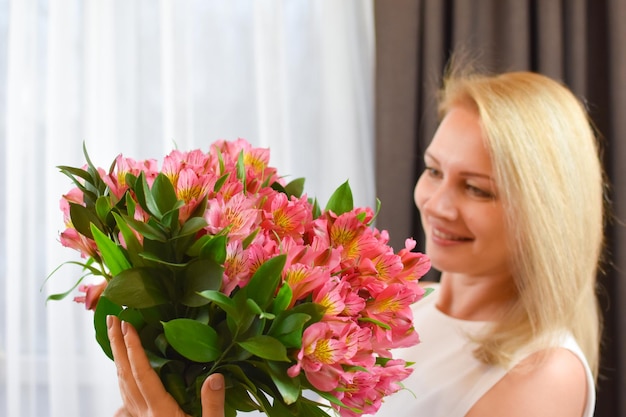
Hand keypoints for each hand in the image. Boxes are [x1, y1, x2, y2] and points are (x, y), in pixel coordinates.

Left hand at [107, 315, 224, 416]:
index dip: (134, 349)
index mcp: (161, 413)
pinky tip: (124, 371)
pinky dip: (123, 376)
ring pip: (122, 385)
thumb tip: (215, 376)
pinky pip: (127, 396)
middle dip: (116, 345)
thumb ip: (212, 405)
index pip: (143, 375)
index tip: (127, 325)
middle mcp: (145, 415)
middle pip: (125, 375)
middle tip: (110, 317)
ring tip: (114, 334)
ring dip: (118, 357)